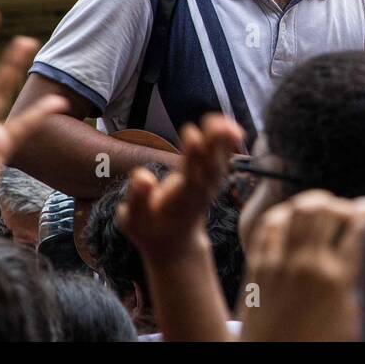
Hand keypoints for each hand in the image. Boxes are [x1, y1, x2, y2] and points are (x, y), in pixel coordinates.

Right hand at [118, 115, 244, 262]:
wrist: (173, 243)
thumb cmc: (149, 229)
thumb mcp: (133, 220)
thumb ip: (138, 199)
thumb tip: (142, 176)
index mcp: (181, 199)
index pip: (190, 175)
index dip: (193, 155)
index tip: (192, 135)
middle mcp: (199, 190)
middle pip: (211, 165)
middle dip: (213, 144)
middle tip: (215, 123)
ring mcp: (209, 185)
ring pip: (220, 160)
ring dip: (223, 140)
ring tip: (224, 121)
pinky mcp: (212, 179)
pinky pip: (223, 159)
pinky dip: (228, 143)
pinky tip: (231, 125)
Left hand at [239, 191, 364, 341]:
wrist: (271, 362)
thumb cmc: (315, 345)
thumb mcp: (351, 323)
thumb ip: (362, 292)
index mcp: (337, 280)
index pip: (358, 228)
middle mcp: (308, 266)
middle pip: (325, 210)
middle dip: (338, 204)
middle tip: (342, 211)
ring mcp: (280, 264)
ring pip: (295, 211)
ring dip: (311, 204)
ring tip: (318, 211)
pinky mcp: (257, 268)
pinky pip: (267, 227)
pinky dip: (281, 216)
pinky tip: (290, 221)